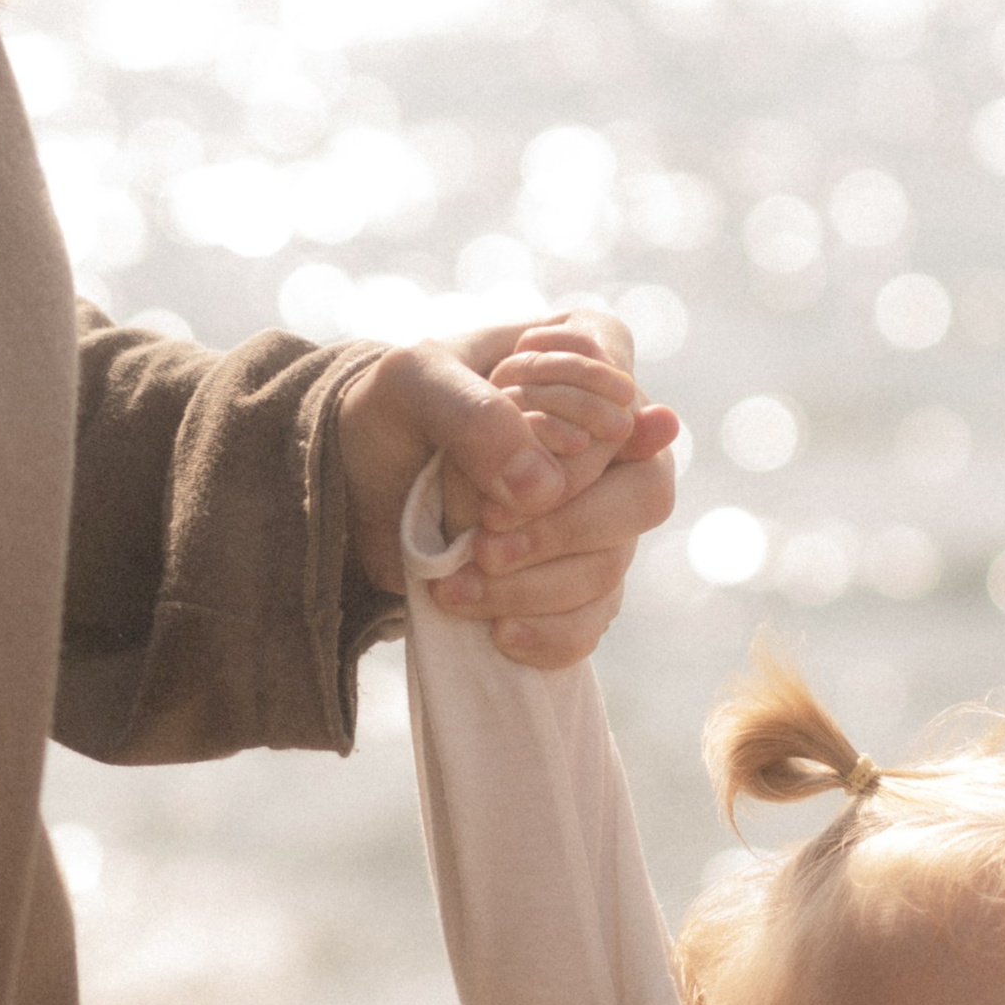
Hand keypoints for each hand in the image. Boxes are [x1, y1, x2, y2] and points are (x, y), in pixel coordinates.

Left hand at [336, 313, 681, 667]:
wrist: (358, 486)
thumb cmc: (395, 414)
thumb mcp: (413, 384)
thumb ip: (475, 415)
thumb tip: (543, 488)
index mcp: (588, 370)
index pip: (623, 408)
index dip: (575, 444)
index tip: (504, 452)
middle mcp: (614, 446)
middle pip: (645, 495)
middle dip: (562, 530)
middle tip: (485, 541)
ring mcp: (601, 518)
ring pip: (611, 567)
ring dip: (533, 587)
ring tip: (456, 587)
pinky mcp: (576, 580)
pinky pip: (593, 621)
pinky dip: (548, 634)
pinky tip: (499, 632)